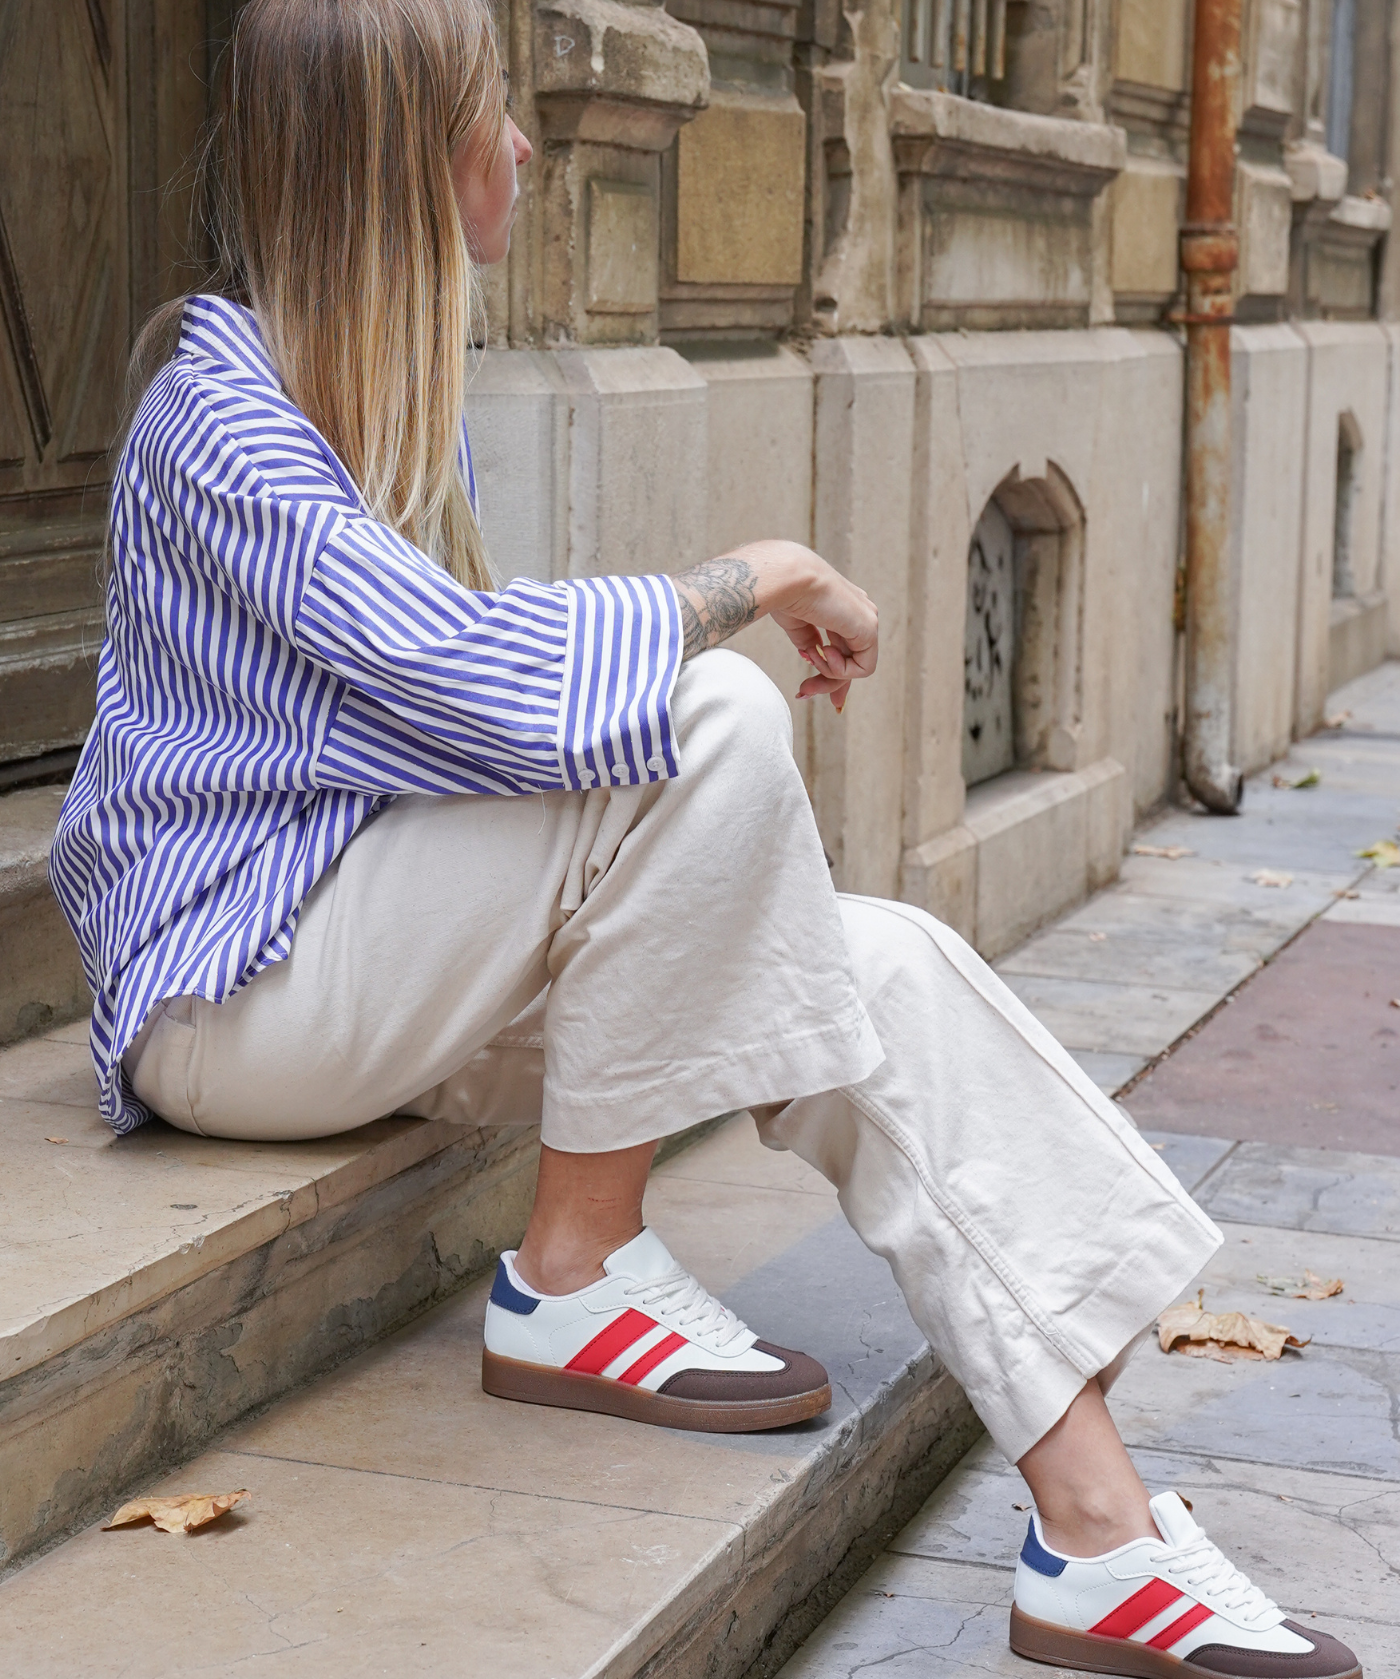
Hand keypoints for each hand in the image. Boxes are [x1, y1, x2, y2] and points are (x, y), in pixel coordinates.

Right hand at [672, 540, 877, 711]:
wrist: (786, 578)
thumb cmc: (784, 593)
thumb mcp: (797, 623)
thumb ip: (809, 642)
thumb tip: (813, 658)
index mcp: (842, 608)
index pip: (847, 648)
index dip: (833, 673)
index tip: (809, 691)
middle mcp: (858, 612)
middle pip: (850, 661)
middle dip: (828, 683)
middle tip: (802, 693)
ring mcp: (867, 619)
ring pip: (856, 667)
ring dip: (828, 673)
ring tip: (811, 656)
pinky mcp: (869, 628)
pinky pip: (862, 668)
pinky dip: (839, 670)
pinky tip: (823, 652)